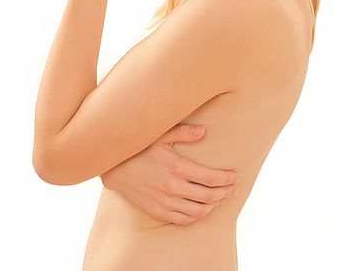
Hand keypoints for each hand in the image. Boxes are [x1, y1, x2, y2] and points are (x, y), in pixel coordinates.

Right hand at [101, 124, 239, 224]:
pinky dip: (197, 216)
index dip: (227, 178)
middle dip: (225, 192)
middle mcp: (173, 187)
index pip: (211, 177)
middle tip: (233, 187)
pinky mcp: (158, 211)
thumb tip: (203, 131)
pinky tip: (203, 208)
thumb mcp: (160, 134)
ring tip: (221, 197)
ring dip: (214, 205)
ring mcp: (166, 202)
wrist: (114, 168)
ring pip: (199, 210)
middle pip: (209, 195)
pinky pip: (184, 219)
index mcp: (177, 167)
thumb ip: (183, 132)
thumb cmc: (139, 148)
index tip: (235, 175)